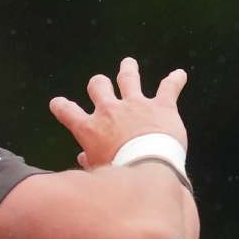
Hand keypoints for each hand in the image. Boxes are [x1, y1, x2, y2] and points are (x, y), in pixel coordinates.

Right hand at [48, 57, 187, 168]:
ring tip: (128, 63)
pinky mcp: (161, 106)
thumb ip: (90, 161)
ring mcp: (136, 105)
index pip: (67, 111)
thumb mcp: (98, 170)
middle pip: (98, 86)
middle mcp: (109, 111)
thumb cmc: (120, 175)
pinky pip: (169, 87)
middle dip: (98, 83)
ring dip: (128, 70)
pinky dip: (175, 80)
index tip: (58, 103)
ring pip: (128, 78)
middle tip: (100, 83)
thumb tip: (84, 158)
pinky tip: (180, 74)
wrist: (149, 169)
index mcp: (90, 128)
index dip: (60, 106)